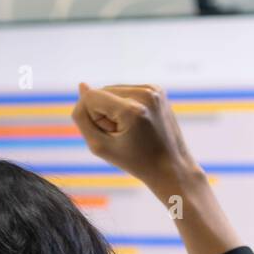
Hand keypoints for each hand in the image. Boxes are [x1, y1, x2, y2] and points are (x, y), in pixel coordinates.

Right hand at [72, 84, 200, 196]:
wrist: (171, 167)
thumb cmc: (135, 162)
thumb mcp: (100, 147)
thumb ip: (83, 118)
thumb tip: (82, 86)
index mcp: (132, 110)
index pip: (91, 98)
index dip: (92, 118)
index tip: (109, 135)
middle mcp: (145, 93)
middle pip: (101, 92)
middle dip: (103, 113)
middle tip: (122, 136)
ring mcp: (153, 89)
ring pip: (112, 90)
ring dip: (113, 109)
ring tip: (131, 130)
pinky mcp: (157, 89)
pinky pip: (126, 91)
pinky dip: (124, 106)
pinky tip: (137, 123)